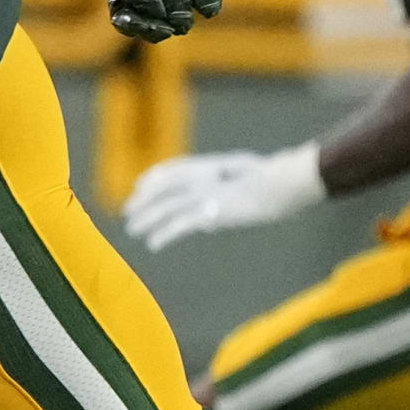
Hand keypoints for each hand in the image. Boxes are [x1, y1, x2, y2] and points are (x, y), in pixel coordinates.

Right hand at [101, 0, 222, 42]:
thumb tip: (154, 12)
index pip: (128, 21)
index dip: (136, 27)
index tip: (144, 22)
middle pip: (154, 25)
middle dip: (159, 29)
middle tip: (166, 23)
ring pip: (180, 17)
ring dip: (182, 22)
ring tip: (182, 15)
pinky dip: (208, 6)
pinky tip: (207, 6)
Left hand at [121, 145, 325, 249]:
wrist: (281, 184)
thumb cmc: (272, 180)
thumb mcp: (247, 177)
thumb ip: (226, 189)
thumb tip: (213, 215)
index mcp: (209, 166)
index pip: (172, 169)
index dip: (153, 178)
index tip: (139, 187)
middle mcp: (201, 177)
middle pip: (162, 190)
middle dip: (143, 201)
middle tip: (128, 213)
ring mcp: (203, 194)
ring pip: (165, 208)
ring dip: (146, 220)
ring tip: (133, 231)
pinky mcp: (209, 212)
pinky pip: (179, 226)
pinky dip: (164, 235)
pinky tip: (153, 244)